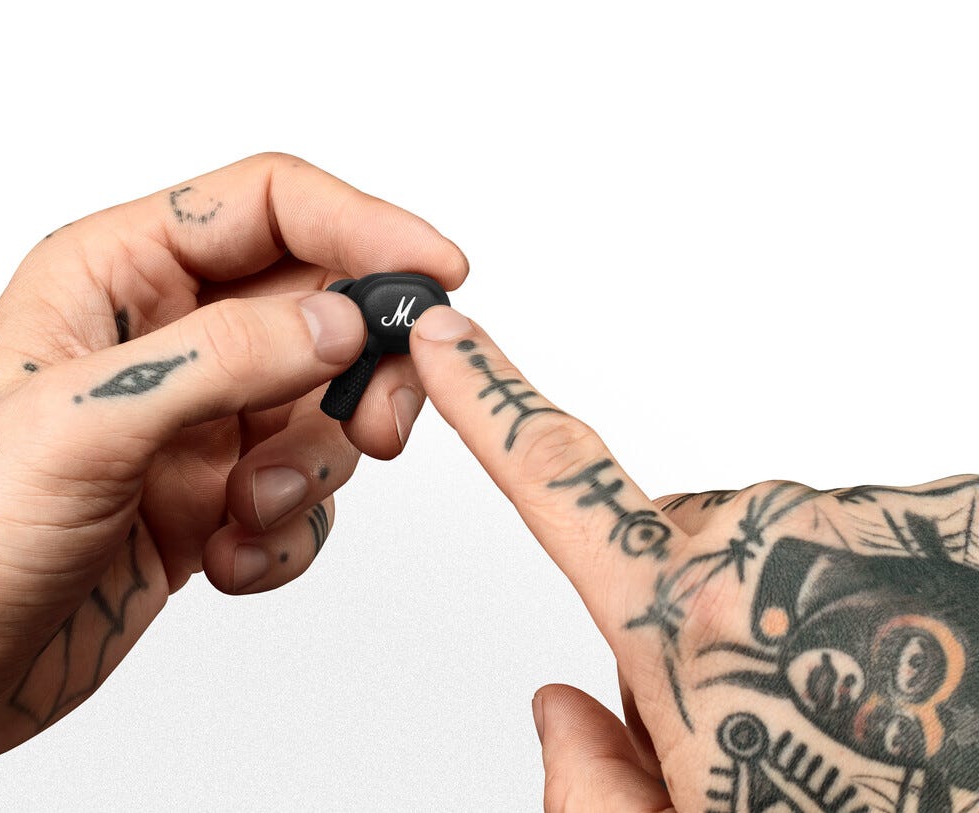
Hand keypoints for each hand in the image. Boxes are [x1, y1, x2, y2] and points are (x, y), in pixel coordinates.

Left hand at [0, 153, 465, 809]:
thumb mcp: (84, 425)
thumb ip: (223, 359)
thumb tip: (339, 324)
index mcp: (115, 277)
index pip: (267, 206)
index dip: (362, 226)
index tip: (436, 273)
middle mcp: (162, 337)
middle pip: (317, 305)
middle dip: (360, 369)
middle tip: (384, 425)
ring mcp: (192, 419)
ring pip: (320, 406)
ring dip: (311, 470)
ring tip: (245, 516)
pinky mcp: (208, 494)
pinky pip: (302, 492)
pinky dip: (287, 532)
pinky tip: (224, 560)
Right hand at [410, 306, 977, 812]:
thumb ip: (592, 786)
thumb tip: (563, 711)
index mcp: (689, 622)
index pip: (555, 481)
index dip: (487, 399)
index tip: (449, 338)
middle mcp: (771, 543)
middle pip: (678, 551)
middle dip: (691, 620)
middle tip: (760, 719)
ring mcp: (865, 521)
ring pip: (774, 553)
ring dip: (784, 617)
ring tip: (849, 712)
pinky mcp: (942, 512)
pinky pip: (852, 546)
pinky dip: (856, 599)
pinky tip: (899, 675)